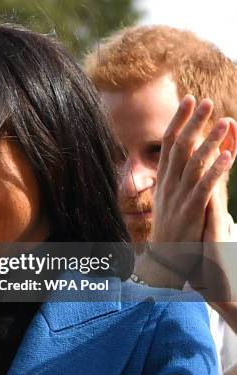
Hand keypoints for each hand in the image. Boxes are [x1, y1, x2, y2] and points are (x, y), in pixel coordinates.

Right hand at [151, 96, 234, 242]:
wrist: (164, 258)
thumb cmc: (171, 227)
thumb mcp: (169, 198)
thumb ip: (177, 177)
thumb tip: (185, 157)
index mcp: (163, 179)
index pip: (169, 143)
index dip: (179, 120)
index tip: (189, 99)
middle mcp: (168, 184)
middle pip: (180, 147)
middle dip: (194, 123)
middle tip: (207, 102)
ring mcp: (178, 197)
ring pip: (193, 164)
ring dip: (210, 142)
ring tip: (226, 122)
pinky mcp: (190, 211)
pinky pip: (204, 187)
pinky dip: (215, 170)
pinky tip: (227, 155)